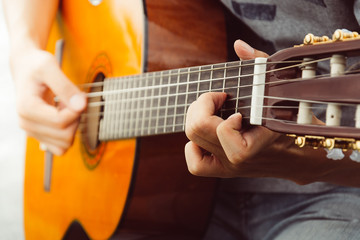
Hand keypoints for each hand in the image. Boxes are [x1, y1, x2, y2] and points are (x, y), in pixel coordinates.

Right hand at [10, 48, 86, 154]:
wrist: (25, 67)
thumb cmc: (36, 66)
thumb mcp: (50, 67)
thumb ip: (66, 86)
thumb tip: (80, 105)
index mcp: (27, 108)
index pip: (60, 121)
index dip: (76, 111)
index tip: (77, 97)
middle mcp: (26, 123)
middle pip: (64, 136)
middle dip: (75, 119)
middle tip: (72, 102)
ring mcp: (32, 132)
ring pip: (64, 145)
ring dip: (72, 127)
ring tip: (66, 108)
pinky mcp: (39, 135)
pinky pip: (60, 147)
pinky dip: (68, 134)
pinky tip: (65, 117)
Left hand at [185, 40, 329, 181]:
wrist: (297, 154)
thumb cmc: (289, 116)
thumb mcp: (278, 85)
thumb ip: (259, 62)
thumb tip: (238, 45)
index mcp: (256, 140)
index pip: (223, 129)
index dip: (215, 104)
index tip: (228, 97)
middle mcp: (239, 159)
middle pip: (196, 130)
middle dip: (201, 105)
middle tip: (217, 98)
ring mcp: (229, 167)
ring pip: (192, 141)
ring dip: (195, 119)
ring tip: (211, 111)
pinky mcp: (223, 171)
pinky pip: (195, 165)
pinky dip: (193, 146)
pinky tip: (205, 135)